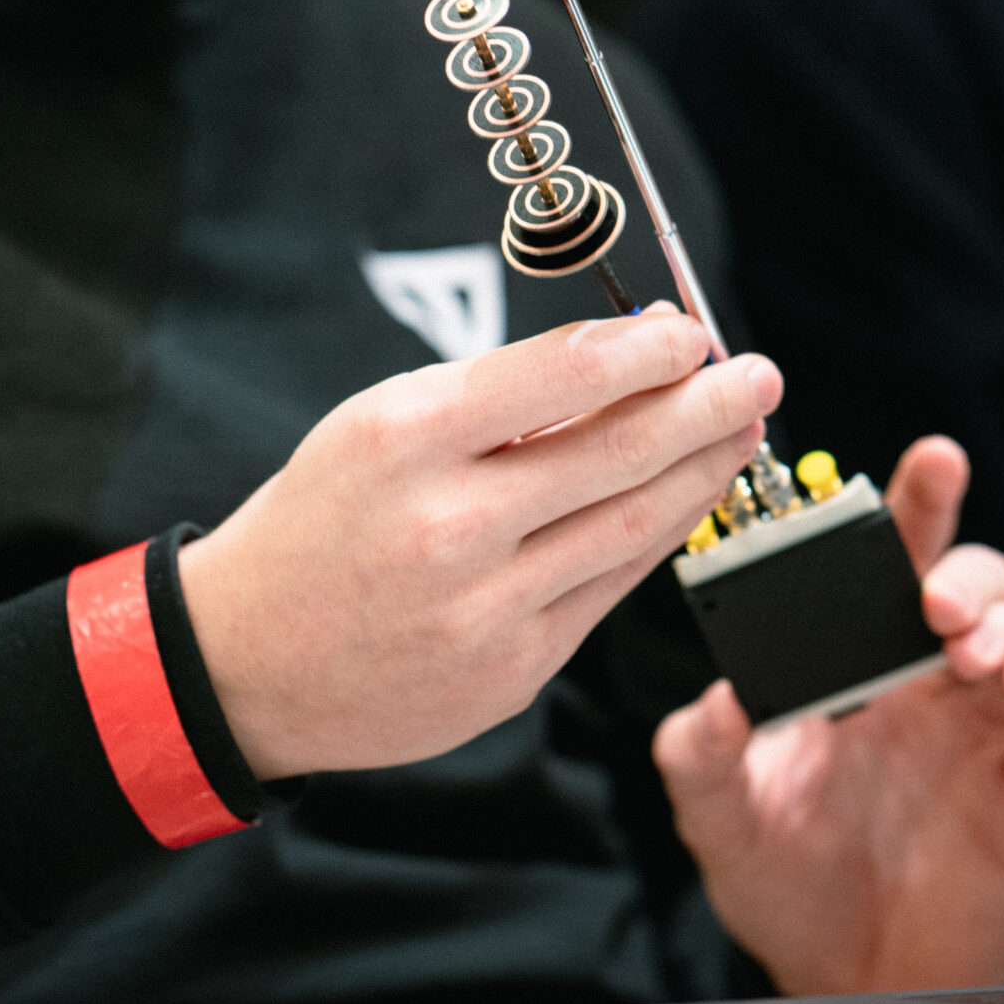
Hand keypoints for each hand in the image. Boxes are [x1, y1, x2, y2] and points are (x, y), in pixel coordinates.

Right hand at [180, 306, 779, 780]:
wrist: (245, 661)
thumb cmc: (323, 520)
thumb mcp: (378, 424)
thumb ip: (499, 397)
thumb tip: (630, 359)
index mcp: (405, 439)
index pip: (565, 373)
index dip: (650, 348)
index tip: (692, 331)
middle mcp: (448, 525)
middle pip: (619, 450)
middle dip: (707, 406)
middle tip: (758, 375)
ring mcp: (484, 609)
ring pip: (632, 524)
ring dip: (704, 471)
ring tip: (741, 431)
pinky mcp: (511, 671)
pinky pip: (610, 588)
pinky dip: (659, 535)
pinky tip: (686, 499)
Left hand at [654, 436, 1003, 994]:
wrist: (845, 979)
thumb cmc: (789, 883)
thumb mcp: (721, 818)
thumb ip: (701, 758)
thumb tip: (707, 701)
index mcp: (858, 662)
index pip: (888, 561)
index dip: (912, 505)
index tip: (922, 463)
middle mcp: (928, 678)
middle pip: (968, 578)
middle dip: (958, 559)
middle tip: (930, 590)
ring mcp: (984, 726)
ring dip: (1001, 621)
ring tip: (963, 644)